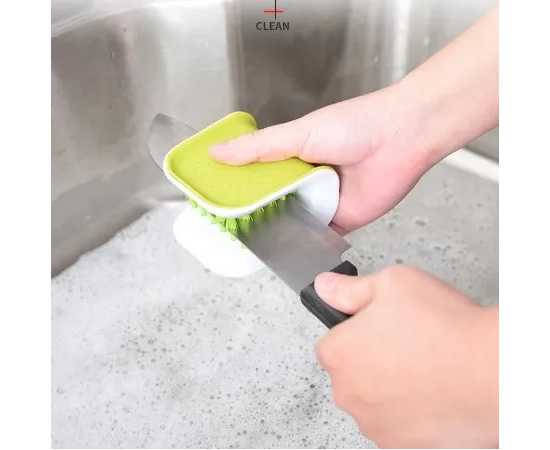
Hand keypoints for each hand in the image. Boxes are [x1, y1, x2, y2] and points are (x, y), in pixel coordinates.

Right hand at [210, 85, 432, 231]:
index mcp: (292, 155)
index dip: (238, 188)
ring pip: (294, 221)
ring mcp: (323, 200)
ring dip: (279, 230)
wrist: (400, 138)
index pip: (257, 176)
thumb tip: (218, 152)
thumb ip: (258, 148)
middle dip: (256, 215)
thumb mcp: (296, 134)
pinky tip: (289, 250)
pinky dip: (307, 243)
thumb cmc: (355, 125)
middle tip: (230, 229)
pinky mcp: (342, 220)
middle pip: (273, 202)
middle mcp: (306, 179)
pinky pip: (319, 236)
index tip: (216, 202)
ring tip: (253, 244)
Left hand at [314, 265, 498, 447]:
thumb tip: (325, 287)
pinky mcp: (400, 444)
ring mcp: (374, 423)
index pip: (331, 343)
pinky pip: (395, 421)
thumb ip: (350, 289)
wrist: (493, 373)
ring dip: (389, 385)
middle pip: (351, 372)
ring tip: (424, 364)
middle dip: (371, 357)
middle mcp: (348, 393)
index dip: (356, 331)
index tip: (378, 327)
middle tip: (406, 341)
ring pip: (373, 398)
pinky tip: (433, 389)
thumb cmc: (444, 328)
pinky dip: (409, 409)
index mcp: (339, 354)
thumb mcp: (392, 284)